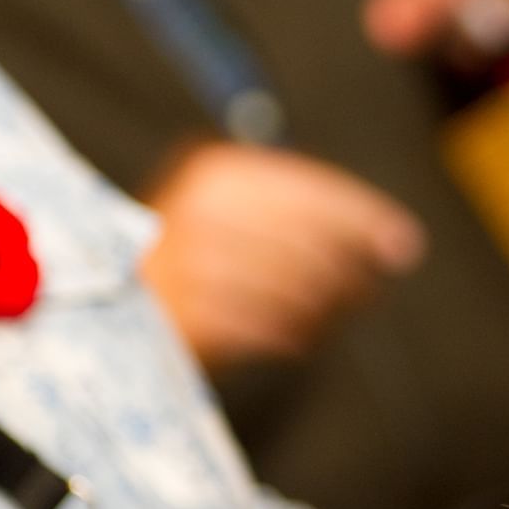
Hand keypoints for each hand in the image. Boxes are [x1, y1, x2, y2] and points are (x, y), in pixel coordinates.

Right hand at [138, 141, 425, 369]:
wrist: (104, 302)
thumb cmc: (190, 257)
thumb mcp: (234, 210)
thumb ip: (305, 215)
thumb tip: (395, 240)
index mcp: (217, 172)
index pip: (312, 191)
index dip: (365, 219)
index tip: (404, 245)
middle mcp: (201, 210)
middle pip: (310, 243)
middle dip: (350, 271)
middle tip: (366, 289)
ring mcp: (190, 264)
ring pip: (296, 288)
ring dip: (324, 308)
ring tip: (327, 314)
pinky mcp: (188, 316)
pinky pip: (269, 328)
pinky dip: (293, 335)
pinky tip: (298, 337)